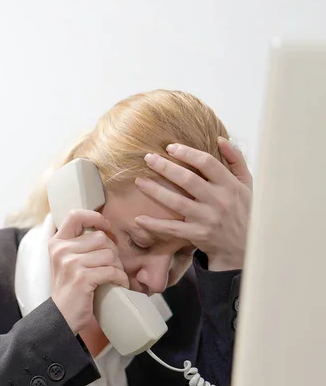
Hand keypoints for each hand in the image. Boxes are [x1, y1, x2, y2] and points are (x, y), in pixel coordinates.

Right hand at [49, 210, 128, 333]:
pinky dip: (120, 278)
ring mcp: (70, 263)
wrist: (61, 317)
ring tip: (116, 276)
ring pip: (109, 254)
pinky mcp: (82, 278)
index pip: (76, 215)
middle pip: (101, 237)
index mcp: (57, 243)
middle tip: (114, 265)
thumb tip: (104, 228)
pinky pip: (112, 270)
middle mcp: (61, 250)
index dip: (96, 218)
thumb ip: (78, 244)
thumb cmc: (70, 289)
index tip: (106, 229)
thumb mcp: (67, 262)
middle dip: (113, 252)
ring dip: (118, 267)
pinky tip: (119, 284)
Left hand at [134, 138, 251, 270]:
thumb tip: (220, 139)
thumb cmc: (242, 210)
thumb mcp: (246, 184)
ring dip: (155, 191)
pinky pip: (173, 229)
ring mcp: (207, 219)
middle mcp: (219, 201)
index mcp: (230, 185)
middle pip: (188, 180)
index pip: (207, 163)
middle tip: (148, 158)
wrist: (243, 246)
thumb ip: (236, 160)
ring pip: (177, 202)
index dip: (187, 153)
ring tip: (139, 181)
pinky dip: (155, 225)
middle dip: (166, 167)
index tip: (170, 147)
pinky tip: (139, 219)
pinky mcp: (198, 235)